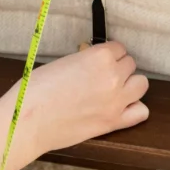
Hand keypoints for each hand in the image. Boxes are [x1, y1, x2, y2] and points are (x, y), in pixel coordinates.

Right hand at [3, 41, 149, 162]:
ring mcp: (116, 100)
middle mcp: (113, 76)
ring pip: (141, 84)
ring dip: (130, 85)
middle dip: (117, 68)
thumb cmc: (37, 89)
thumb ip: (86, 60)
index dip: (108, 54)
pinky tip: (120, 108)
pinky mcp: (114, 122)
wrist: (28, 120)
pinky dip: (134, 109)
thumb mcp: (64, 62)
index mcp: (99, 56)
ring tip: (113, 90)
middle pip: (130, 64)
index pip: (118, 48)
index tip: (99, 61)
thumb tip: (94, 62)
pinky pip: (141, 111)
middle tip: (101, 76)